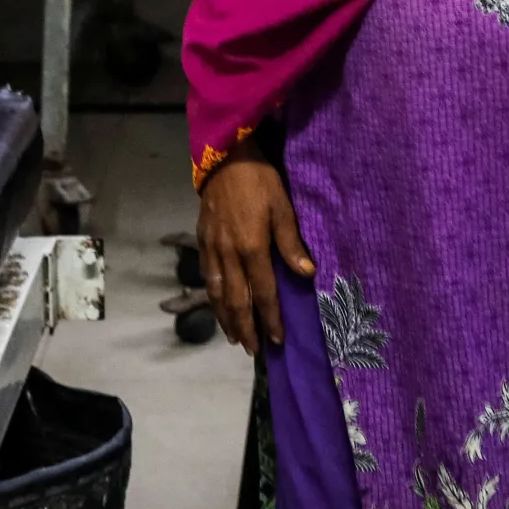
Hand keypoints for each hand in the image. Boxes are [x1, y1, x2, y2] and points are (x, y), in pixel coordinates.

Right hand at [197, 152, 314, 351]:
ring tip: (234, 338)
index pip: (263, 293)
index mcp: (252, 248)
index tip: (278, 340)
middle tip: (253, 350)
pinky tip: (217, 306)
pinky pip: (206, 278)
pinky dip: (212, 298)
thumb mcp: (282, 207)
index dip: (271, 319)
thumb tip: (306, 273)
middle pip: (237, 301)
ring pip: (217, 294)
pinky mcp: (202, 242)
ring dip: (226, 319)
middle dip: (245, 328)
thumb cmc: (260, 181)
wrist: (224, 158)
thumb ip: (291, 243)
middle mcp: (229, 255)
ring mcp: (212, 250)